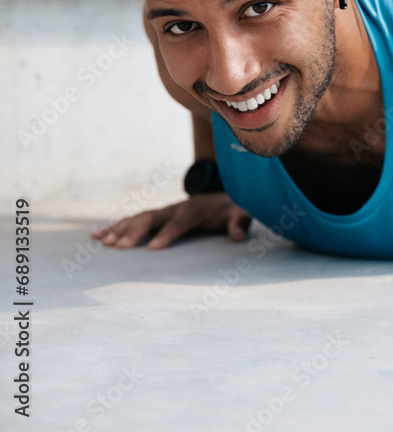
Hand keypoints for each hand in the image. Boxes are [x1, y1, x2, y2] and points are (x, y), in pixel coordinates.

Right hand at [90, 192, 251, 249]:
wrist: (225, 197)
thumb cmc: (232, 209)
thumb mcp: (241, 214)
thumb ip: (240, 223)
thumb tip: (238, 235)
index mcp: (196, 209)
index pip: (180, 221)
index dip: (167, 234)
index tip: (152, 248)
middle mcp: (175, 208)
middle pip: (152, 218)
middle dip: (135, 232)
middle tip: (118, 247)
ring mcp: (164, 211)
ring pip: (138, 218)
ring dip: (120, 229)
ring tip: (101, 242)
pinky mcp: (156, 216)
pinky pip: (133, 220)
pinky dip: (115, 227)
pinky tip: (96, 236)